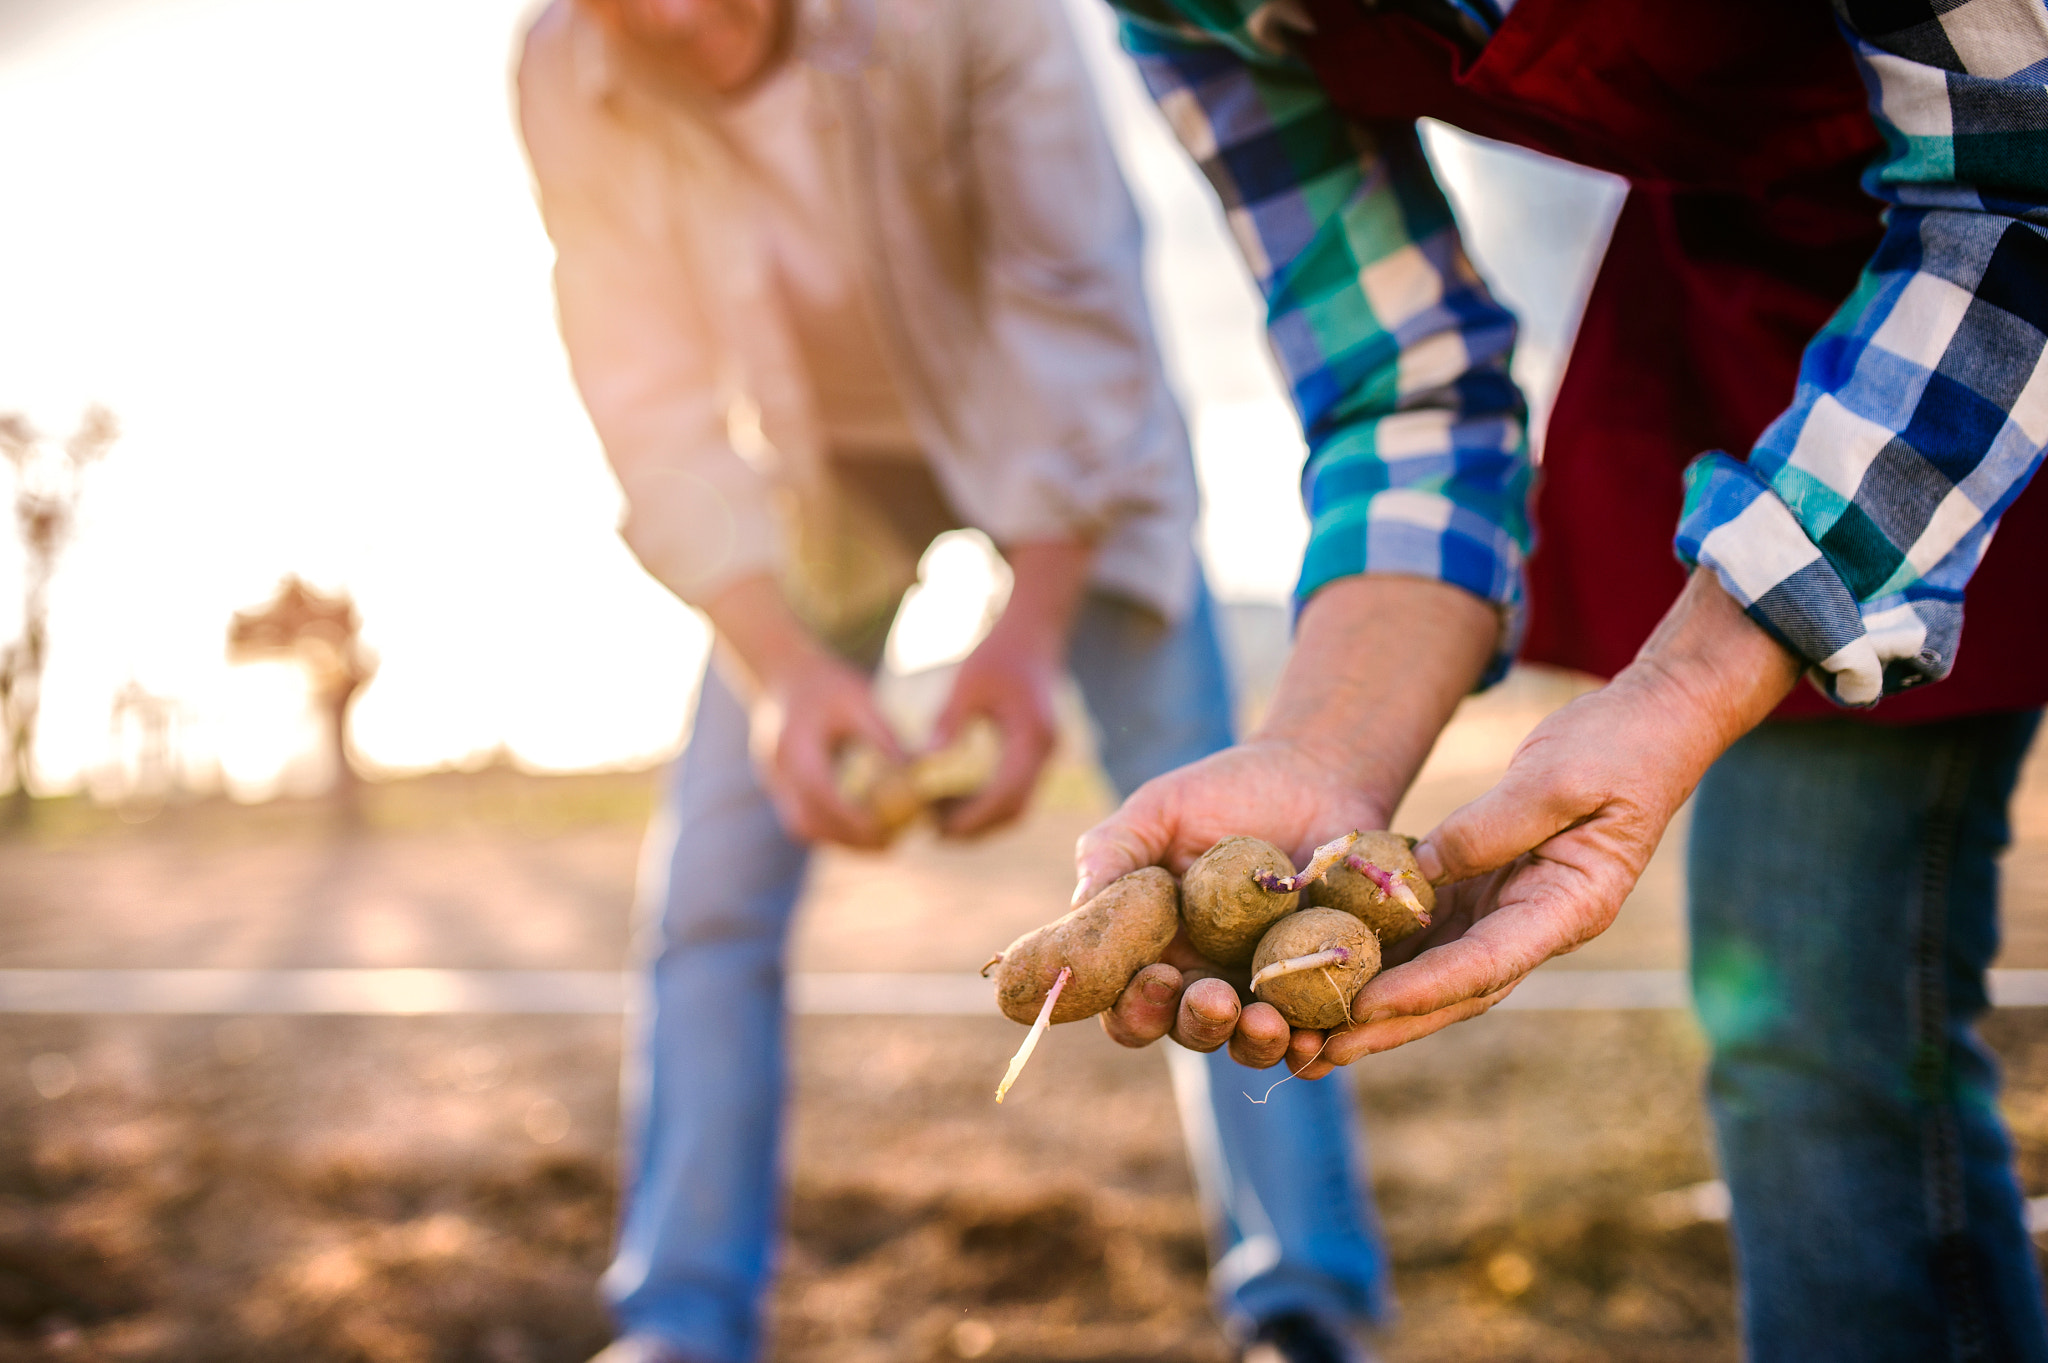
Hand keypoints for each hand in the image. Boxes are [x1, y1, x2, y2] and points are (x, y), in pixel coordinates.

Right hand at [702, 574, 904, 848]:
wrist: (784, 672)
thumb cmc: (828, 683)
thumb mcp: (860, 699)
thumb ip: (886, 736)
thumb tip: (919, 770)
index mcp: (796, 748)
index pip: (824, 796)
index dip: (856, 818)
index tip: (891, 829)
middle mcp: (778, 771)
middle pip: (809, 824)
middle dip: (850, 840)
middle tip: (892, 845)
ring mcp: (773, 781)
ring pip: (802, 828)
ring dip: (839, 841)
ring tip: (882, 843)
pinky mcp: (778, 785)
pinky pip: (801, 819)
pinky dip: (831, 829)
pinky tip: (861, 828)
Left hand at [928, 630, 1059, 836]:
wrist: (1031, 635)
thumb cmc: (998, 653)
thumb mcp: (967, 682)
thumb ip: (949, 721)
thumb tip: (924, 760)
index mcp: (1033, 737)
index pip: (1007, 794)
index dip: (974, 818)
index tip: (939, 830)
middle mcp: (1045, 753)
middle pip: (1015, 809)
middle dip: (976, 827)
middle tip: (933, 834)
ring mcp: (1042, 756)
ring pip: (1015, 805)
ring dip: (980, 818)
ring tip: (937, 819)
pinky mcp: (1033, 755)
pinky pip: (1013, 790)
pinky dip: (984, 802)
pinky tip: (951, 799)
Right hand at [1083, 737, 1389, 1065]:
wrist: (1317, 774)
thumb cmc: (1226, 791)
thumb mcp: (1160, 810)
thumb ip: (1113, 850)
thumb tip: (1079, 904)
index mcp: (1154, 948)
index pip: (1128, 1003)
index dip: (1135, 1006)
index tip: (1157, 974)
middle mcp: (1202, 977)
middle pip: (1187, 1031)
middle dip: (1198, 1025)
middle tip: (1215, 999)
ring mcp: (1261, 986)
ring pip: (1247, 1043)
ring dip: (1252, 1044)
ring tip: (1267, 1022)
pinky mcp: (1317, 984)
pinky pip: (1311, 1032)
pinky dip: (1309, 1046)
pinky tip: (1314, 1036)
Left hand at [1283, 569, 1801, 1075]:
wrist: (1652, 726)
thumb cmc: (1616, 748)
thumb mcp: (1554, 777)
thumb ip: (1490, 827)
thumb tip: (1418, 870)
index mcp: (1570, 908)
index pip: (1486, 964)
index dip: (1423, 989)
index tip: (1363, 1008)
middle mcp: (1539, 924)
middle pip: (1456, 990)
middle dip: (1389, 1023)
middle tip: (1318, 1052)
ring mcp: (1512, 911)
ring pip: (1439, 972)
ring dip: (1380, 1002)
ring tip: (1311, 1029)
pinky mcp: (1489, 889)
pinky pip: (1432, 932)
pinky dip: (1387, 953)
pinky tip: (1332, 963)